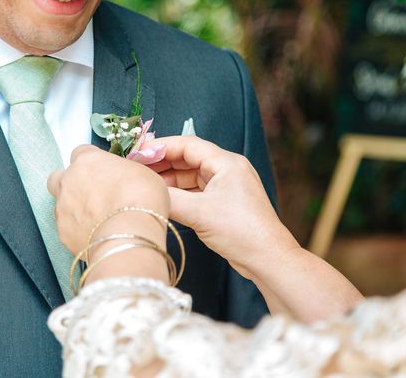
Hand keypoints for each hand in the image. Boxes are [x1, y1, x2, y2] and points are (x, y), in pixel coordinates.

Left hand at [47, 145, 169, 256]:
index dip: (92, 163)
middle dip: (71, 184)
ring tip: (98, 220)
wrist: (130, 233)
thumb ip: (124, 172)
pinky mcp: (62, 232)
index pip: (81, 153)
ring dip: (74, 209)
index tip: (103, 172)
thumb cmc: (142, 198)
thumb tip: (125, 178)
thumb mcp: (143, 173)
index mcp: (87, 160)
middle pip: (59, 177)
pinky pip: (67, 228)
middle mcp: (68, 180)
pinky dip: (78, 231)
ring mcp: (62, 207)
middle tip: (92, 194)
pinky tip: (96, 235)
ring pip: (61, 204)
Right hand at [148, 136, 298, 278]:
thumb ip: (169, 199)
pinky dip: (179, 194)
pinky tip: (163, 198)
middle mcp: (227, 170)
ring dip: (169, 179)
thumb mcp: (199, 213)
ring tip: (145, 185)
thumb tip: (143, 193)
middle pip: (187, 158)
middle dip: (162, 163)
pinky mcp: (224, 204)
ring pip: (190, 176)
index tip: (138, 153)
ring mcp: (226, 187)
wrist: (268, 259)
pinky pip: (196, 192)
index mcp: (226, 163)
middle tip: (136, 169)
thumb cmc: (241, 231)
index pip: (187, 145)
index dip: (160, 147)